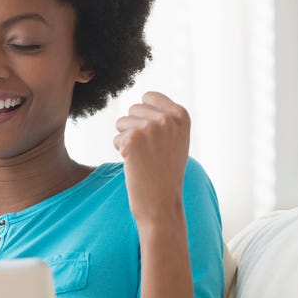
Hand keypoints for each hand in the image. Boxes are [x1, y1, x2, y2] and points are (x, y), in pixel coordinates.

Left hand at [114, 92, 190, 226]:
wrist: (162, 202)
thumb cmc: (166, 171)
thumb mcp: (175, 138)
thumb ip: (165, 116)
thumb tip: (146, 96)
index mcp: (181, 115)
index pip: (149, 96)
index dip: (145, 116)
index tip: (156, 137)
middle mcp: (167, 118)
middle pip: (133, 108)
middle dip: (135, 128)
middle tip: (150, 151)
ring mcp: (150, 127)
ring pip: (122, 122)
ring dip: (127, 139)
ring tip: (144, 157)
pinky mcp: (132, 139)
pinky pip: (116, 138)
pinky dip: (122, 152)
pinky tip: (136, 164)